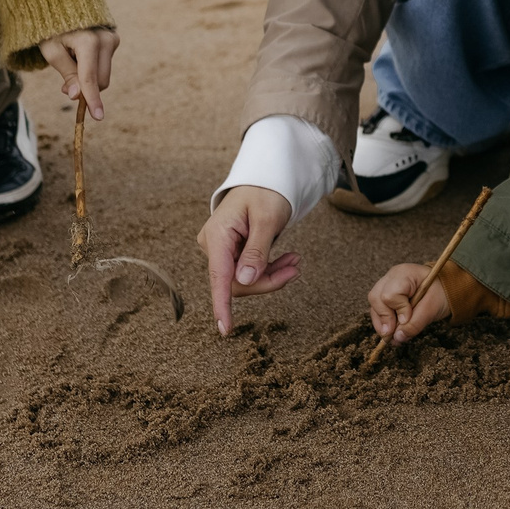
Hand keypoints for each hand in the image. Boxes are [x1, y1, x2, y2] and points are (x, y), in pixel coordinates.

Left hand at [36, 26, 117, 119]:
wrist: (62, 6)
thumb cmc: (52, 29)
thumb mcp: (52, 52)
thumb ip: (67, 75)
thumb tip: (78, 96)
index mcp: (88, 41)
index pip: (90, 77)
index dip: (92, 99)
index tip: (98, 117)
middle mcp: (106, 39)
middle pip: (101, 80)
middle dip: (85, 89)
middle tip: (65, 87)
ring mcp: (112, 38)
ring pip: (104, 75)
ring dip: (88, 79)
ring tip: (70, 64)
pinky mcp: (114, 39)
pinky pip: (105, 65)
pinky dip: (92, 68)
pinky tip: (80, 56)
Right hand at [200, 185, 298, 333]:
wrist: (265, 179)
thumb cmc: (266, 193)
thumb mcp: (267, 219)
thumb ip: (257, 250)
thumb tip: (245, 280)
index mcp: (217, 235)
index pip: (218, 277)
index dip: (222, 304)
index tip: (225, 329)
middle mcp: (213, 245)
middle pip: (236, 282)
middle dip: (268, 280)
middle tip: (296, 267)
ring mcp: (221, 250)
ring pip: (244, 280)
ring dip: (272, 275)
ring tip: (296, 261)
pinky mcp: (231, 254)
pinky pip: (248, 272)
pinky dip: (269, 269)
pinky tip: (288, 260)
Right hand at [367, 262, 452, 345]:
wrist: (445, 289)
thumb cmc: (441, 294)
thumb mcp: (432, 309)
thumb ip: (415, 324)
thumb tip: (397, 338)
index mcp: (405, 274)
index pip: (390, 294)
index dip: (397, 311)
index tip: (407, 320)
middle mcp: (391, 277)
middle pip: (376, 298)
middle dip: (384, 319)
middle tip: (394, 333)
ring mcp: (386, 284)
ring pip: (374, 305)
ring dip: (382, 323)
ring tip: (393, 336)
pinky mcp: (385, 294)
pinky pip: (377, 309)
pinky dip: (383, 322)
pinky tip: (393, 331)